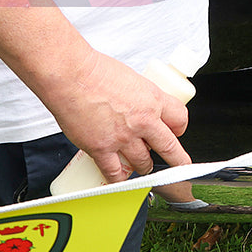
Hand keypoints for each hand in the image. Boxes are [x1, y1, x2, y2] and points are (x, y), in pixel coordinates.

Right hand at [43, 50, 191, 183]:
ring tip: (142, 165)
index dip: (179, 129)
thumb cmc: (95, 71)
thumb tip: (139, 106)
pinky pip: (115, 173)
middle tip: (179, 165)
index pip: (180, 120)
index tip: (176, 133)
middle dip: (177, 159)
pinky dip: (119, 179)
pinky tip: (120, 179)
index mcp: (153, 99)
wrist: (71, 76)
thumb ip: (139, 96)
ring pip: (143, 162)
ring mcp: (123, 137)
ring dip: (144, 166)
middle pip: (170, 147)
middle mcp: (143, 121)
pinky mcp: (102, 149)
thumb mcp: (132, 79)